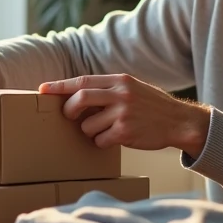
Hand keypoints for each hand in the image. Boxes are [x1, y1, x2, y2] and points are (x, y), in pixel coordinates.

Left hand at [39, 74, 210, 157]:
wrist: (179, 121)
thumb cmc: (152, 106)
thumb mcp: (133, 88)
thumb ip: (109, 89)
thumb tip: (77, 95)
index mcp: (120, 80)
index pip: (82, 81)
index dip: (60, 86)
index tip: (43, 89)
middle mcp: (120, 94)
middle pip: (80, 98)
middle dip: (68, 109)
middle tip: (68, 116)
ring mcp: (123, 113)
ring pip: (88, 125)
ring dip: (89, 131)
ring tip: (105, 130)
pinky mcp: (126, 132)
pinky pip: (100, 140)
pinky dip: (102, 142)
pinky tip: (115, 139)